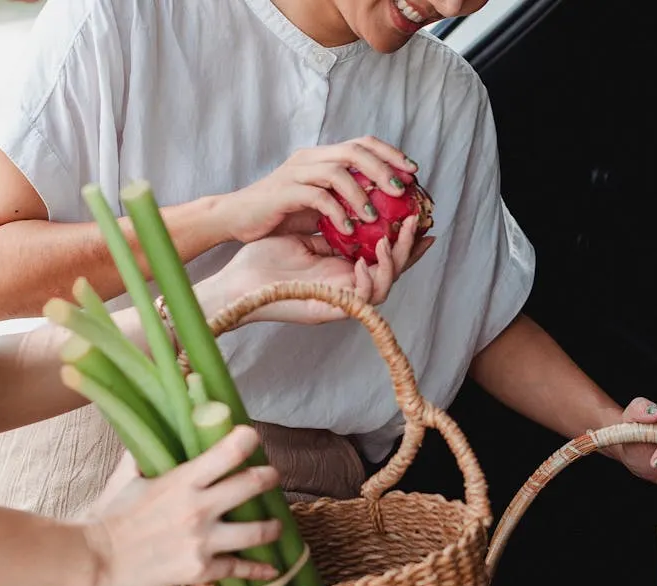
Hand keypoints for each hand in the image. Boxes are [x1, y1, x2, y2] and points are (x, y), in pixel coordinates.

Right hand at [81, 426, 282, 585]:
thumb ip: (145, 453)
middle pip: (253, 485)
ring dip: (272, 525)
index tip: (253, 438)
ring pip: (257, 531)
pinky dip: (259, 570)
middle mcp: (199, 508)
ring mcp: (202, 540)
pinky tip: (270, 569)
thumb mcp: (127, 476)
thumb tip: (151, 428)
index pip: (229, 451)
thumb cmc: (109, 515)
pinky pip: (240, 569)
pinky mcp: (200, 569)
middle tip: (271, 477)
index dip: (247, 440)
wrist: (95, 558)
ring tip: (275, 524)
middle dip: (268, 478)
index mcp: (183, 480)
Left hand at [210, 230, 431, 324]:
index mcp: (343, 271)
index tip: (419, 218)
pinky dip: (369, 281)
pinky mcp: (329, 310)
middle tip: (417, 222)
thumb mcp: (303, 236)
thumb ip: (329, 228)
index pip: (383, 256)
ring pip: (385, 286)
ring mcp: (340, 301)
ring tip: (390, 239)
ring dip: (394, 262)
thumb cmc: (262, 261)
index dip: (405, 240)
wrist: (236, 284)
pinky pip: (362, 301)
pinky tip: (363, 262)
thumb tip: (351, 204)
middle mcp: (347, 287)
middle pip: (393, 271)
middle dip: (410, 247)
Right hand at [219, 136, 418, 242]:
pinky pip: (317, 196)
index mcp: (320, 157)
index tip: (413, 171)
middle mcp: (310, 158)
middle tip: (401, 191)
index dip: (390, 153)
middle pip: (355, 151)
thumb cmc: (279, 214)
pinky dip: (336, 212)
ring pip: (338, 171)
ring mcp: (295, 173)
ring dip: (361, 194)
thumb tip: (383, 207)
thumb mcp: (318, 203)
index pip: (361, 143)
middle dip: (383, 169)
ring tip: (374, 217)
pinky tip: (348, 229)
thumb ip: (344, 199)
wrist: (236, 218)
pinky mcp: (284, 192)